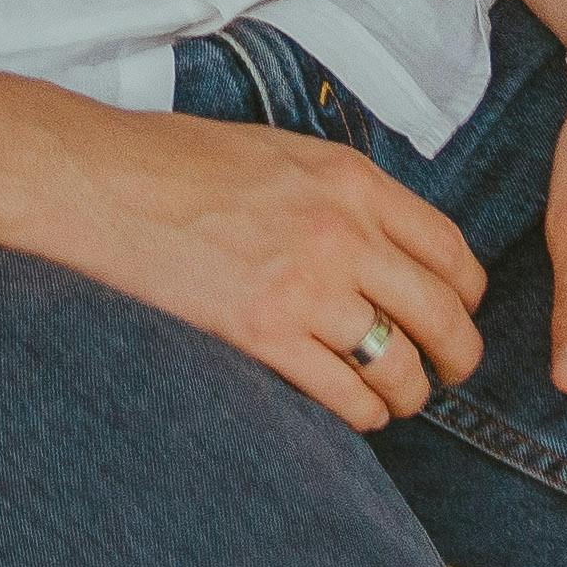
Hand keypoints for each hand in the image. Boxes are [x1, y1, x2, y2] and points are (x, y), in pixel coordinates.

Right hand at [31, 101, 493, 432]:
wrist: (100, 182)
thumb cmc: (177, 162)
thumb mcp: (281, 152)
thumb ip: (341, 195)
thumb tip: (386, 246)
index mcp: (351, 179)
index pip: (452, 250)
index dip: (466, 295)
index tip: (458, 313)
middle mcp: (343, 231)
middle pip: (444, 315)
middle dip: (457, 356)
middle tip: (449, 372)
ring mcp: (305, 286)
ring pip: (400, 366)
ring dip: (408, 394)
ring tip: (395, 398)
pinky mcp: (264, 334)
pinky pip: (345, 395)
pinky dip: (362, 414)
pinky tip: (354, 410)